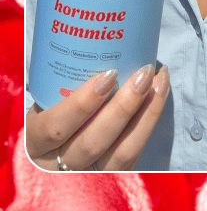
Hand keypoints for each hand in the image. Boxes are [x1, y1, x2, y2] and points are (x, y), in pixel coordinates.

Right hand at [26, 65, 169, 170]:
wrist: (66, 137)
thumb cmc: (57, 108)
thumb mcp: (49, 100)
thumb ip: (64, 83)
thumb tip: (99, 41)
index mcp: (37, 141)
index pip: (55, 127)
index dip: (81, 104)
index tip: (108, 75)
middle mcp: (59, 163)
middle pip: (92, 142)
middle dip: (123, 107)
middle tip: (143, 73)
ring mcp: (89, 173)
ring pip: (120, 152)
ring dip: (146, 112)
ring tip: (159, 79)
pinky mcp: (115, 174)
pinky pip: (136, 151)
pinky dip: (151, 119)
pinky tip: (161, 91)